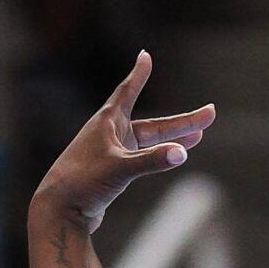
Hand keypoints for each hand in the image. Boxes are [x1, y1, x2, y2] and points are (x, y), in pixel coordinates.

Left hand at [34, 52, 214, 234]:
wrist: (57, 212)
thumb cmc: (82, 184)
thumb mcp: (119, 170)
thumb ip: (151, 161)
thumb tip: (180, 154)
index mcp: (108, 123)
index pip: (128, 91)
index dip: (139, 74)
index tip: (145, 55)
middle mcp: (110, 134)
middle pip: (154, 124)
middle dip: (182, 121)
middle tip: (210, 113)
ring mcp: (111, 154)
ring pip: (150, 143)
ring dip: (173, 139)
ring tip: (199, 136)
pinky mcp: (111, 173)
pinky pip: (142, 159)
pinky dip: (158, 156)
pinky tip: (170, 156)